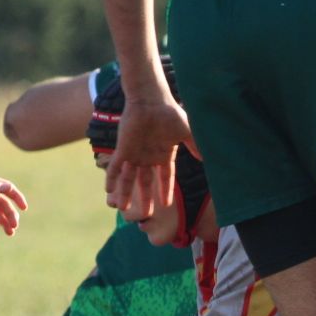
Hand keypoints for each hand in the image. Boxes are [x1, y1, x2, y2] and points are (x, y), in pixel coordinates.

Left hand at [105, 97, 195, 221]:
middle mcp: (148, 156)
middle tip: (145, 215)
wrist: (151, 99)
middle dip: (145, 198)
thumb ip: (195, 146)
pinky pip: (116, 167)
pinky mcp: (123, 148)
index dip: (165, 190)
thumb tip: (207, 160)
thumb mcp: (186, 132)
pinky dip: (112, 178)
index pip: (165, 177)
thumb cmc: (169, 113)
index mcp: (163, 153)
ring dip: (125, 193)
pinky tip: (109, 190)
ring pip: (129, 178)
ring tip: (122, 208)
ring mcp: (134, 153)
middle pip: (145, 182)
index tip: (166, 204)